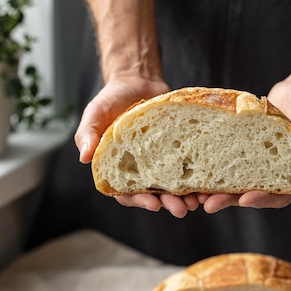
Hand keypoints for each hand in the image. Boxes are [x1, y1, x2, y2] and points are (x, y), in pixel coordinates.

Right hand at [75, 74, 200, 216]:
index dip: (138, 201)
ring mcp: (159, 163)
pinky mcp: (175, 152)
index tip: (154, 204)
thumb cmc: (112, 98)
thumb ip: (88, 134)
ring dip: (184, 196)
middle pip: (152, 194)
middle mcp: (138, 170)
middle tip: (181, 209)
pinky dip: (196, 179)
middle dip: (167, 203)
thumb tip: (84, 158)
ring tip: (196, 202)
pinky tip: (206, 184)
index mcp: (117, 168)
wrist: (138, 81)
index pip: (125, 192)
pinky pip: (186, 169)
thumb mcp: (96, 112)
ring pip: (171, 186)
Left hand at [198, 70, 290, 213]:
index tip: (244, 199)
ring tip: (196, 196)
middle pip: (254, 194)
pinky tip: (195, 174)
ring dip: (218, 191)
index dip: (263, 199)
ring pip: (238, 184)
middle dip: (231, 200)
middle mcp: (278, 177)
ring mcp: (261, 168)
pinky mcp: (246, 157)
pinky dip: (214, 172)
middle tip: (209, 204)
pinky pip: (230, 167)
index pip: (281, 195)